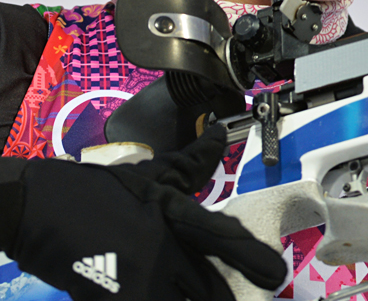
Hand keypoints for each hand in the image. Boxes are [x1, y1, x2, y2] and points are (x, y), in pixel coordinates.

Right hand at [0, 126, 286, 299]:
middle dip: (225, 297)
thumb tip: (218, 134)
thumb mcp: (151, 172)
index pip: (222, 238)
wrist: (39, 207)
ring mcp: (138, 279)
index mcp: (173, 213)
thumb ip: (192, 162)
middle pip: (211, 290)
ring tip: (201, 296)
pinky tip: (164, 297)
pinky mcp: (113, 297)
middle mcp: (162, 248)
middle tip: (239, 296)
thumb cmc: (98, 189)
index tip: (276, 274)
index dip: (252, 258)